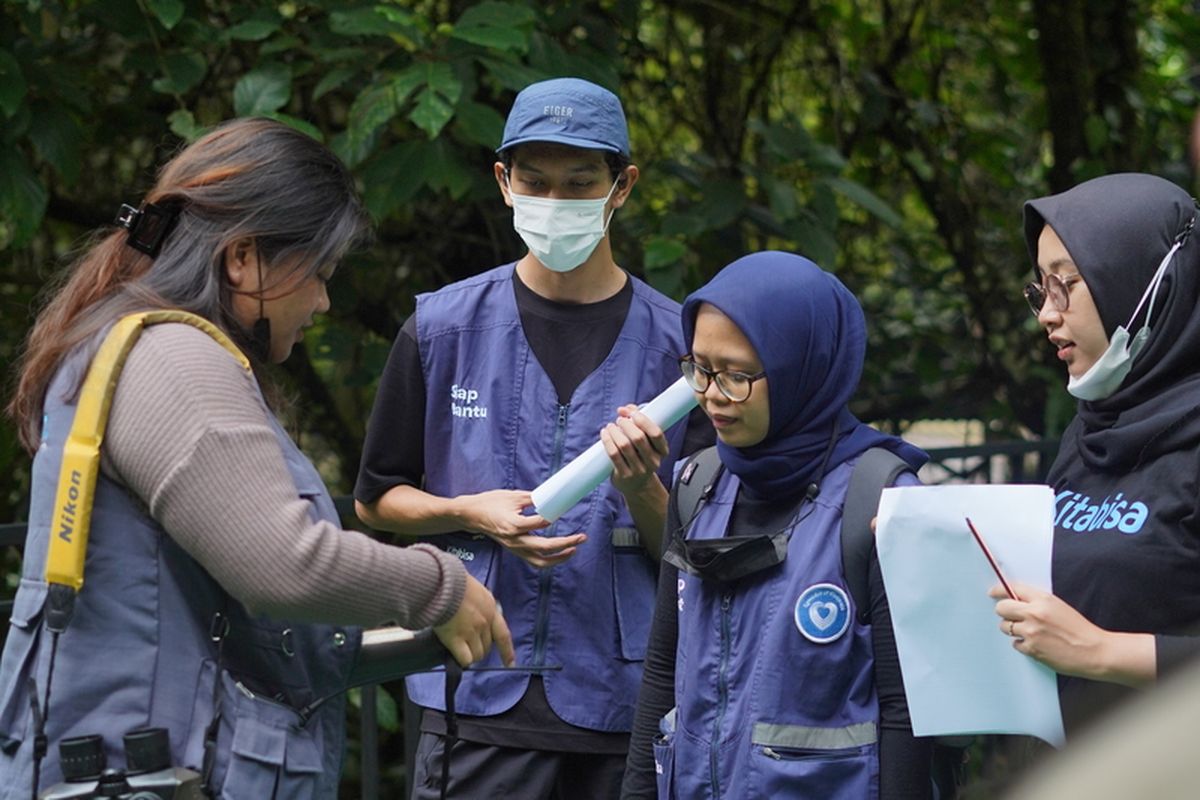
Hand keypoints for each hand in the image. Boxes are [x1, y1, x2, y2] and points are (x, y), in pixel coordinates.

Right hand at [434, 574, 514, 667]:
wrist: (441, 583)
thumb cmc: (454, 582)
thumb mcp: (476, 591)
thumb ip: (480, 606)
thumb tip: (475, 617)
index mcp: (490, 609)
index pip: (503, 634)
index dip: (507, 651)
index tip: (510, 664)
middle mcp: (484, 622)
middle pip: (487, 647)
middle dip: (479, 648)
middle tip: (467, 644)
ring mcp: (471, 631)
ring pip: (477, 655)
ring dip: (470, 655)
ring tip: (458, 648)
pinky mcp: (456, 639)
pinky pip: (465, 659)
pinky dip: (461, 659)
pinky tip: (454, 652)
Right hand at [458, 488, 582, 567]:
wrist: (470, 515)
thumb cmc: (489, 503)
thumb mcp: (512, 496)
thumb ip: (533, 499)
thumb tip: (551, 499)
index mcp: (514, 524)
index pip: (540, 524)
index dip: (554, 518)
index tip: (564, 512)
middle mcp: (515, 539)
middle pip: (545, 548)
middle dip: (566, 543)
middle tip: (581, 537)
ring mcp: (514, 547)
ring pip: (540, 561)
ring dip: (559, 558)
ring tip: (573, 549)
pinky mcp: (514, 550)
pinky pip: (534, 560)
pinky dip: (548, 560)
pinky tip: (559, 553)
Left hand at [600, 405, 669, 495]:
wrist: (638, 485)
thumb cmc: (641, 455)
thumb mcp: (646, 440)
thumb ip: (638, 420)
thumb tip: (624, 409)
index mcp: (662, 451)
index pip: (656, 434)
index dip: (644, 421)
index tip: (633, 414)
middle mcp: (653, 461)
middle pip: (638, 438)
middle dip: (626, 424)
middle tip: (619, 420)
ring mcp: (639, 470)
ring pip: (624, 445)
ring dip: (615, 431)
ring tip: (610, 426)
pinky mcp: (624, 475)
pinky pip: (614, 455)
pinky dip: (607, 441)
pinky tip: (605, 434)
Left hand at [989, 581, 1153, 686]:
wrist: (1095, 651)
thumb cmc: (1080, 629)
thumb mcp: (1059, 607)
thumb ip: (1037, 602)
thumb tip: (1015, 600)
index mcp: (1043, 600)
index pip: (1012, 589)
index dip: (999, 590)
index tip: (993, 592)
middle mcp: (1034, 613)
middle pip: (1001, 608)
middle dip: (1003, 611)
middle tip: (1009, 616)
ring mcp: (1030, 632)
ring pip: (1005, 627)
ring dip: (1012, 629)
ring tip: (1030, 632)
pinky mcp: (1031, 648)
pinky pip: (1015, 644)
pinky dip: (1022, 644)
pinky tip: (1037, 644)